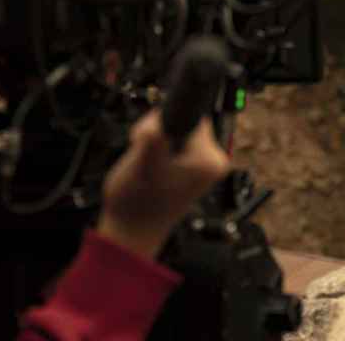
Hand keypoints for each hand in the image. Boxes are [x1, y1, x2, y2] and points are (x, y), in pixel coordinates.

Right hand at [96, 111, 230, 258]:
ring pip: (175, 129)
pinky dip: (156, 148)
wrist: (132, 230)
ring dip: (155, 140)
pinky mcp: (190, 167)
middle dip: (158, 131)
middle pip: (184, 120)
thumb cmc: (137, 205)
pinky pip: (173, 142)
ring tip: (146, 163)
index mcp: (210, 160)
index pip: (192, 115)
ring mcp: (202, 165)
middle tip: (144, 153)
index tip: (152, 139)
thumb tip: (163, 114)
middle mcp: (213, 162)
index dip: (163, 122)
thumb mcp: (143, 162)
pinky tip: (150, 165)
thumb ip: (156, 134)